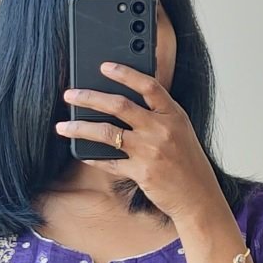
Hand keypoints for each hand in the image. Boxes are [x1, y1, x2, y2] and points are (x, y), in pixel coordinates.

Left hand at [55, 62, 225, 224]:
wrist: (198, 197)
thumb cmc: (187, 162)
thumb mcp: (180, 130)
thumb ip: (159, 114)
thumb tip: (126, 102)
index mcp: (173, 114)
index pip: (148, 85)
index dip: (125, 73)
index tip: (104, 66)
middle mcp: (161, 129)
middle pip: (119, 105)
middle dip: (90, 97)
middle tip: (70, 94)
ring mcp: (150, 151)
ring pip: (107, 132)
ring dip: (81, 128)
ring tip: (64, 126)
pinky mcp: (141, 172)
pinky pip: (110, 162)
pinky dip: (93, 158)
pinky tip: (81, 153)